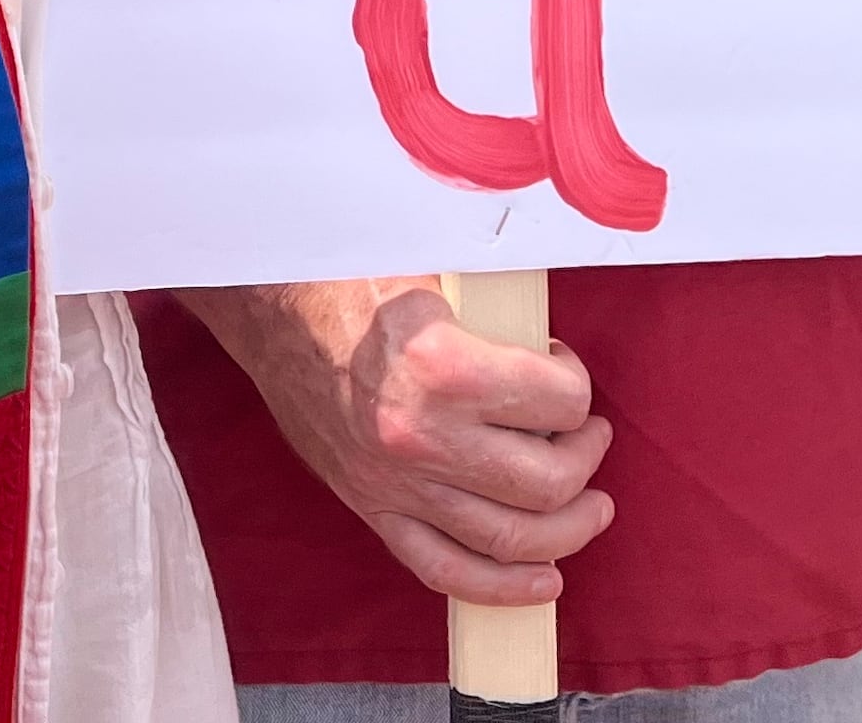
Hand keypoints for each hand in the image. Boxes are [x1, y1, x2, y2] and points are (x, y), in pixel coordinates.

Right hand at [183, 279, 613, 604]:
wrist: (272, 313)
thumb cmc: (353, 281)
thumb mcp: (436, 274)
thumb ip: (500, 310)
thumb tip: (557, 340)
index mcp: (441, 365)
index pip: (558, 402)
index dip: (578, 386)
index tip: (567, 372)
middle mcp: (422, 436)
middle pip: (546, 482)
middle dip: (585, 459)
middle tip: (589, 435)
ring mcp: (396, 483)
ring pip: (510, 537)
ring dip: (568, 528)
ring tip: (589, 505)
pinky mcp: (374, 509)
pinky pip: (447, 571)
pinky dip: (503, 587)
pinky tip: (544, 580)